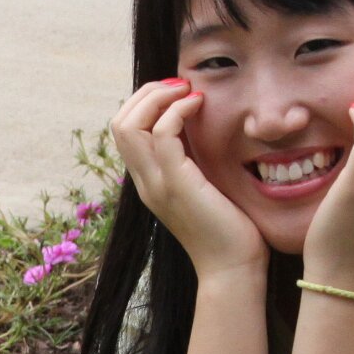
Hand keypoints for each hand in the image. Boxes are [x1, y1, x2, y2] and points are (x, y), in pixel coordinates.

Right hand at [108, 80, 267, 278]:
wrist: (233, 269)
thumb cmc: (229, 231)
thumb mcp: (205, 188)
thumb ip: (195, 162)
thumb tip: (202, 129)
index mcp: (148, 181)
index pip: (125, 130)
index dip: (146, 102)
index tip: (178, 92)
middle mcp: (144, 181)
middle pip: (120, 122)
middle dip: (148, 92)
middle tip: (181, 84)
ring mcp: (156, 183)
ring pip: (131, 124)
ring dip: (159, 96)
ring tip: (188, 90)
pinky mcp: (176, 184)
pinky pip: (163, 134)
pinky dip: (178, 111)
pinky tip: (200, 106)